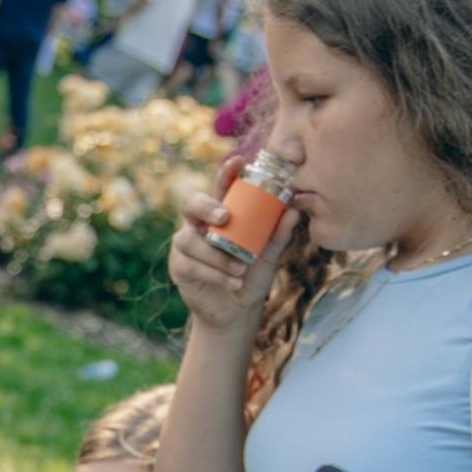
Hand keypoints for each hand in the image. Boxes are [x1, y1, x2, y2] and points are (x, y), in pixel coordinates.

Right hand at [169, 155, 302, 334]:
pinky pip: (191, 264)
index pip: (221, 187)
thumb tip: (293, 210)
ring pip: (190, 240)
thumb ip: (278, 233)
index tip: (239, 162)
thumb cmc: (252, 275)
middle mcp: (199, 225)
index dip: (226, 173)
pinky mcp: (179, 267)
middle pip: (191, 204)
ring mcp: (185, 245)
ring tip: (241, 268)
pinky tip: (232, 281)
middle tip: (225, 218)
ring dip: (217, 254)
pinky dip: (214, 272)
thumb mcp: (269, 254)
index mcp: (221, 214)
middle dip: (206, 208)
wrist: (237, 309)